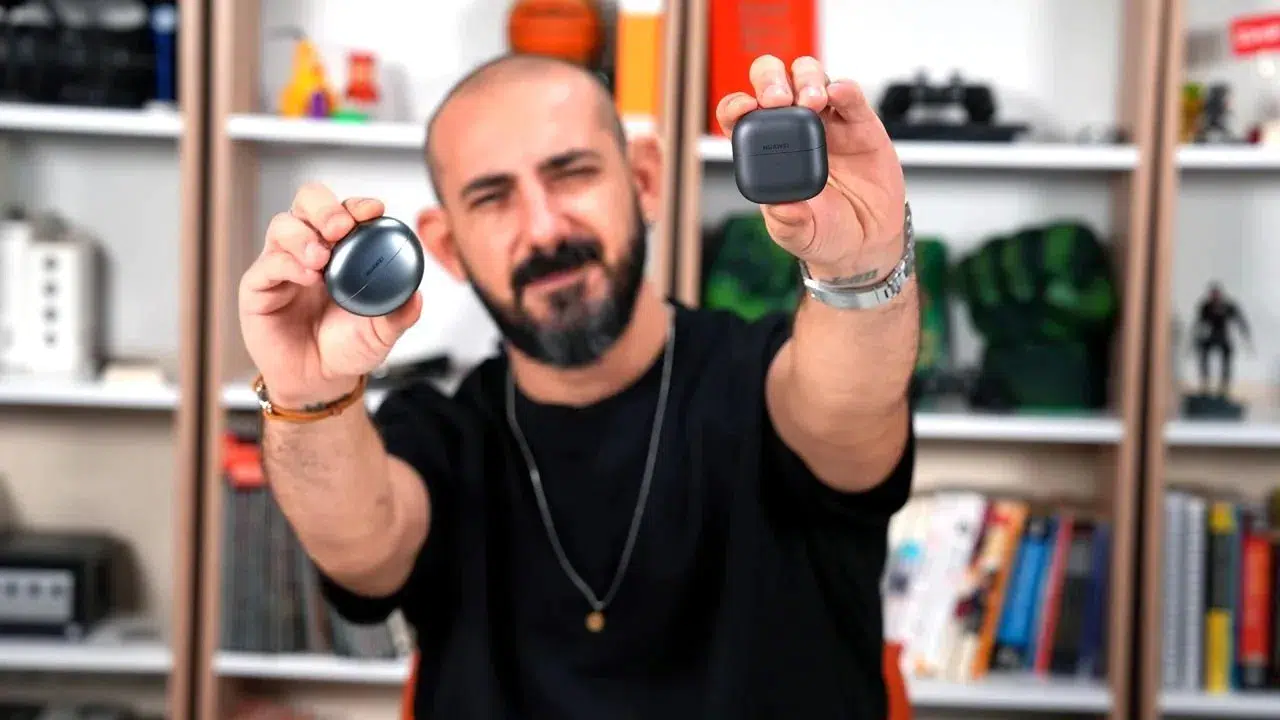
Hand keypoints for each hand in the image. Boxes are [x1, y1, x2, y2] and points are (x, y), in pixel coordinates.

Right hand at [238, 182, 423, 407]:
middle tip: (341, 228)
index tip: (374, 211)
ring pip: (282, 226)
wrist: (321, 381)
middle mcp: (310, 248)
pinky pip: (267, 264)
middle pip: (308, 203)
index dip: (357, 205)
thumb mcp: (382, 332)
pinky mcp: (259, 287)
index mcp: (342, 249)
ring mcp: (282, 265)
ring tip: (322, 259)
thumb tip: (417, 296)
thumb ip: (400, 313)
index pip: (345, 211)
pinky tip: (308, 277)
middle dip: (325, 208)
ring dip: (304, 236)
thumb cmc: (348, 348)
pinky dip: (287, 265)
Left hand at [715, 55, 905, 281]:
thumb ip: (788, 222)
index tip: (744, 108)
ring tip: (812, 101)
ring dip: (806, 79)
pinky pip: (849, 95)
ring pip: (808, 76)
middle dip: (770, 80)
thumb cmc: (825, 233)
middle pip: (772, 83)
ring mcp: (826, 122)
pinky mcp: (859, 123)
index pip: (741, 116)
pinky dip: (843, 88)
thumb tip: (779, 206)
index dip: (736, 105)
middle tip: (779, 99)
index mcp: (765, 153)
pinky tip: (838, 93)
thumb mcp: (800, 235)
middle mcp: (791, 130)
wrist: (867, 241)